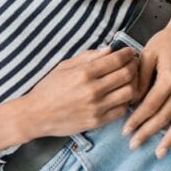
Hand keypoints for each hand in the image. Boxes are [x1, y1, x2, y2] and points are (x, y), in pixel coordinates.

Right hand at [22, 46, 138, 138]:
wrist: (36, 114)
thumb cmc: (48, 88)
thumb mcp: (63, 67)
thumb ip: (87, 57)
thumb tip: (109, 49)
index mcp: (83, 73)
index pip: (115, 60)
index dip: (126, 54)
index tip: (129, 52)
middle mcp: (92, 90)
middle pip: (127, 75)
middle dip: (133, 66)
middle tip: (133, 63)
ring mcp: (97, 107)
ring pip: (129, 92)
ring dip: (133, 84)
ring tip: (129, 80)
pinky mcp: (98, 121)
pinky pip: (122, 109)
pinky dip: (125, 101)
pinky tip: (120, 96)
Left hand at [122, 18, 170, 156]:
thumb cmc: (166, 41)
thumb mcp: (148, 54)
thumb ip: (139, 76)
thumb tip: (131, 97)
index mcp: (169, 79)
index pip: (150, 105)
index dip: (137, 119)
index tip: (125, 130)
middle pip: (165, 118)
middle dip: (149, 133)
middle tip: (134, 145)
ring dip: (169, 139)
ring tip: (159, 152)